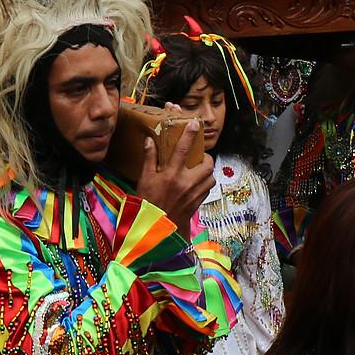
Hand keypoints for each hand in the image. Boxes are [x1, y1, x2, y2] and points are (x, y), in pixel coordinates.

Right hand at [136, 108, 212, 234]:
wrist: (155, 230)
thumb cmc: (147, 204)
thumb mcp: (144, 180)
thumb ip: (149, 159)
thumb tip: (150, 141)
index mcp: (171, 175)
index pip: (183, 149)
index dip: (189, 134)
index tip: (194, 123)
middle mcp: (186, 183)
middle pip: (206, 163)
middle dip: (205, 157)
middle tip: (198, 156)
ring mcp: (194, 194)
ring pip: (210, 177)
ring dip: (207, 172)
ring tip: (199, 170)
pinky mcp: (197, 203)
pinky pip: (207, 189)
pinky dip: (205, 184)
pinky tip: (196, 184)